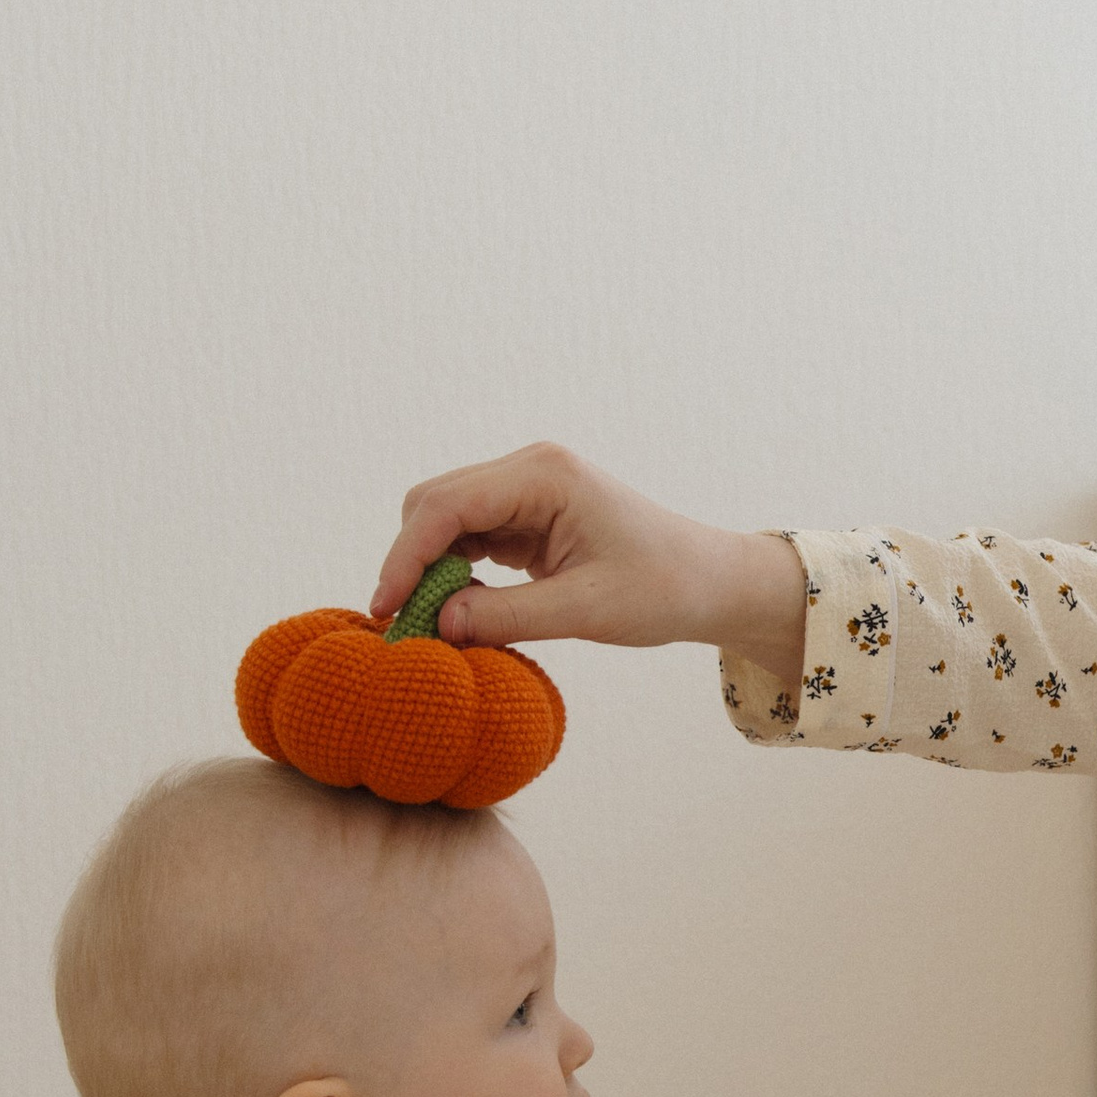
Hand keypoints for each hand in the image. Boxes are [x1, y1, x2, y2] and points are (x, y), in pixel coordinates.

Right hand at [371, 443, 808, 686]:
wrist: (709, 581)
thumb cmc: (662, 588)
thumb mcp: (585, 611)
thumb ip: (506, 616)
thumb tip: (437, 625)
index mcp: (544, 475)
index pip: (446, 506)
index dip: (405, 557)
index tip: (387, 610)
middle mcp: (528, 470)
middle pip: (433, 505)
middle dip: (411, 562)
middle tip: (408, 626)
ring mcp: (525, 490)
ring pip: (444, 521)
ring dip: (430, 569)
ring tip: (433, 625)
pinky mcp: (526, 516)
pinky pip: (468, 538)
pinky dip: (453, 572)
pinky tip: (460, 610)